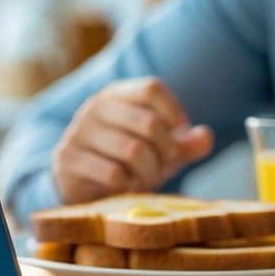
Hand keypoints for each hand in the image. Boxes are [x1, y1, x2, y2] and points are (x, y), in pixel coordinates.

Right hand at [51, 77, 213, 204]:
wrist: (82, 186)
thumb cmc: (126, 162)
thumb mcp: (159, 151)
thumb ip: (185, 145)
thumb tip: (206, 137)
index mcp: (117, 94)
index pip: (152, 88)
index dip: (174, 111)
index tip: (180, 133)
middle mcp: (95, 107)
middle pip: (148, 122)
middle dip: (166, 150)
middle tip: (166, 164)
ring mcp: (78, 132)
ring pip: (132, 150)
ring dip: (149, 171)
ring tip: (147, 178)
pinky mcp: (68, 159)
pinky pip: (112, 173)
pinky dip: (128, 185)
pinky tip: (127, 187)